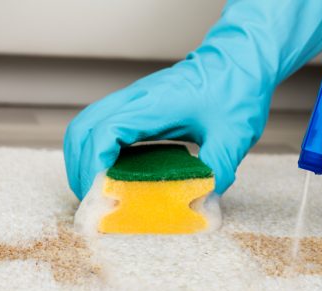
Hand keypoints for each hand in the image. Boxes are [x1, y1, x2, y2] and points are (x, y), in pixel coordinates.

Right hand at [64, 0, 321, 199]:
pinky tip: (115, 173)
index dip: (93, 167)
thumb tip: (202, 201)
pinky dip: (99, 151)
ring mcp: (135, 100)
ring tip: (99, 190)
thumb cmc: (238, 89)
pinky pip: (105, 126)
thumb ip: (216, 169)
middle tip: (95, 200)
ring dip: (84, 158)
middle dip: (80, 167)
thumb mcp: (234, 135)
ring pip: (88, 125)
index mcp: (154, 104)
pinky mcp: (140, 106)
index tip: (100, 195)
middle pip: (83, 129)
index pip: (104, 133)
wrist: (242, 59)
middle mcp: (136, 99)